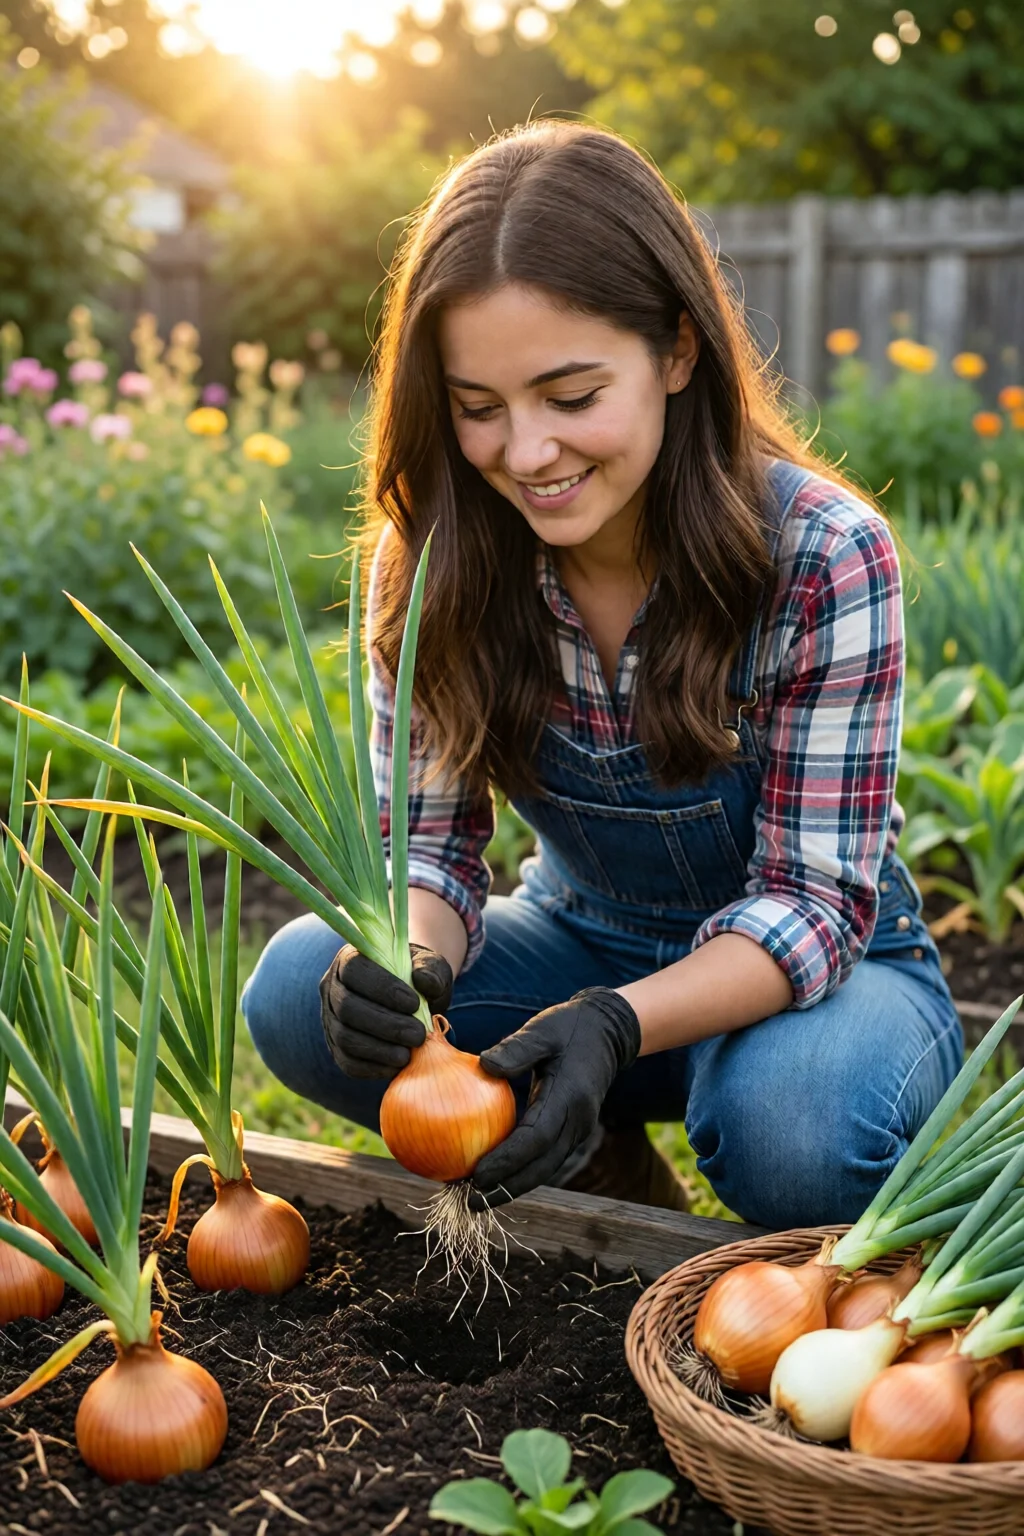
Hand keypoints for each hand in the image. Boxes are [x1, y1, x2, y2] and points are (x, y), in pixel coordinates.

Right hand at [319, 943, 452, 1079]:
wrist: (412, 1001)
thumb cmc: (418, 979)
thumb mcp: (431, 967)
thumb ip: (432, 970)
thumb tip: (424, 981)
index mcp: (350, 958)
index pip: (353, 970)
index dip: (382, 988)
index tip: (414, 1004)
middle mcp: (333, 988)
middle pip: (347, 1008)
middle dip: (385, 1025)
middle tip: (418, 1035)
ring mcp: (330, 1019)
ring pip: (345, 1037)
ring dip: (379, 1049)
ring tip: (408, 1053)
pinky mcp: (336, 1047)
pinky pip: (347, 1062)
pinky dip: (372, 1067)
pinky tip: (397, 1066)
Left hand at [468, 987, 640, 1208]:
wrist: (607, 1032)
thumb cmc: (568, 1027)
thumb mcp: (542, 1030)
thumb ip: (516, 1048)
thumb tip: (483, 1065)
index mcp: (570, 1097)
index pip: (536, 1138)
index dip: (507, 1160)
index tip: (476, 1175)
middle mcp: (578, 1121)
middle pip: (541, 1167)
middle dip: (507, 1188)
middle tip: (471, 1202)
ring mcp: (579, 1129)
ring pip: (545, 1169)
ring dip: (514, 1186)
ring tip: (477, 1199)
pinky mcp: (573, 1131)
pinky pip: (547, 1159)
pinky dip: (523, 1172)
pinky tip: (496, 1176)